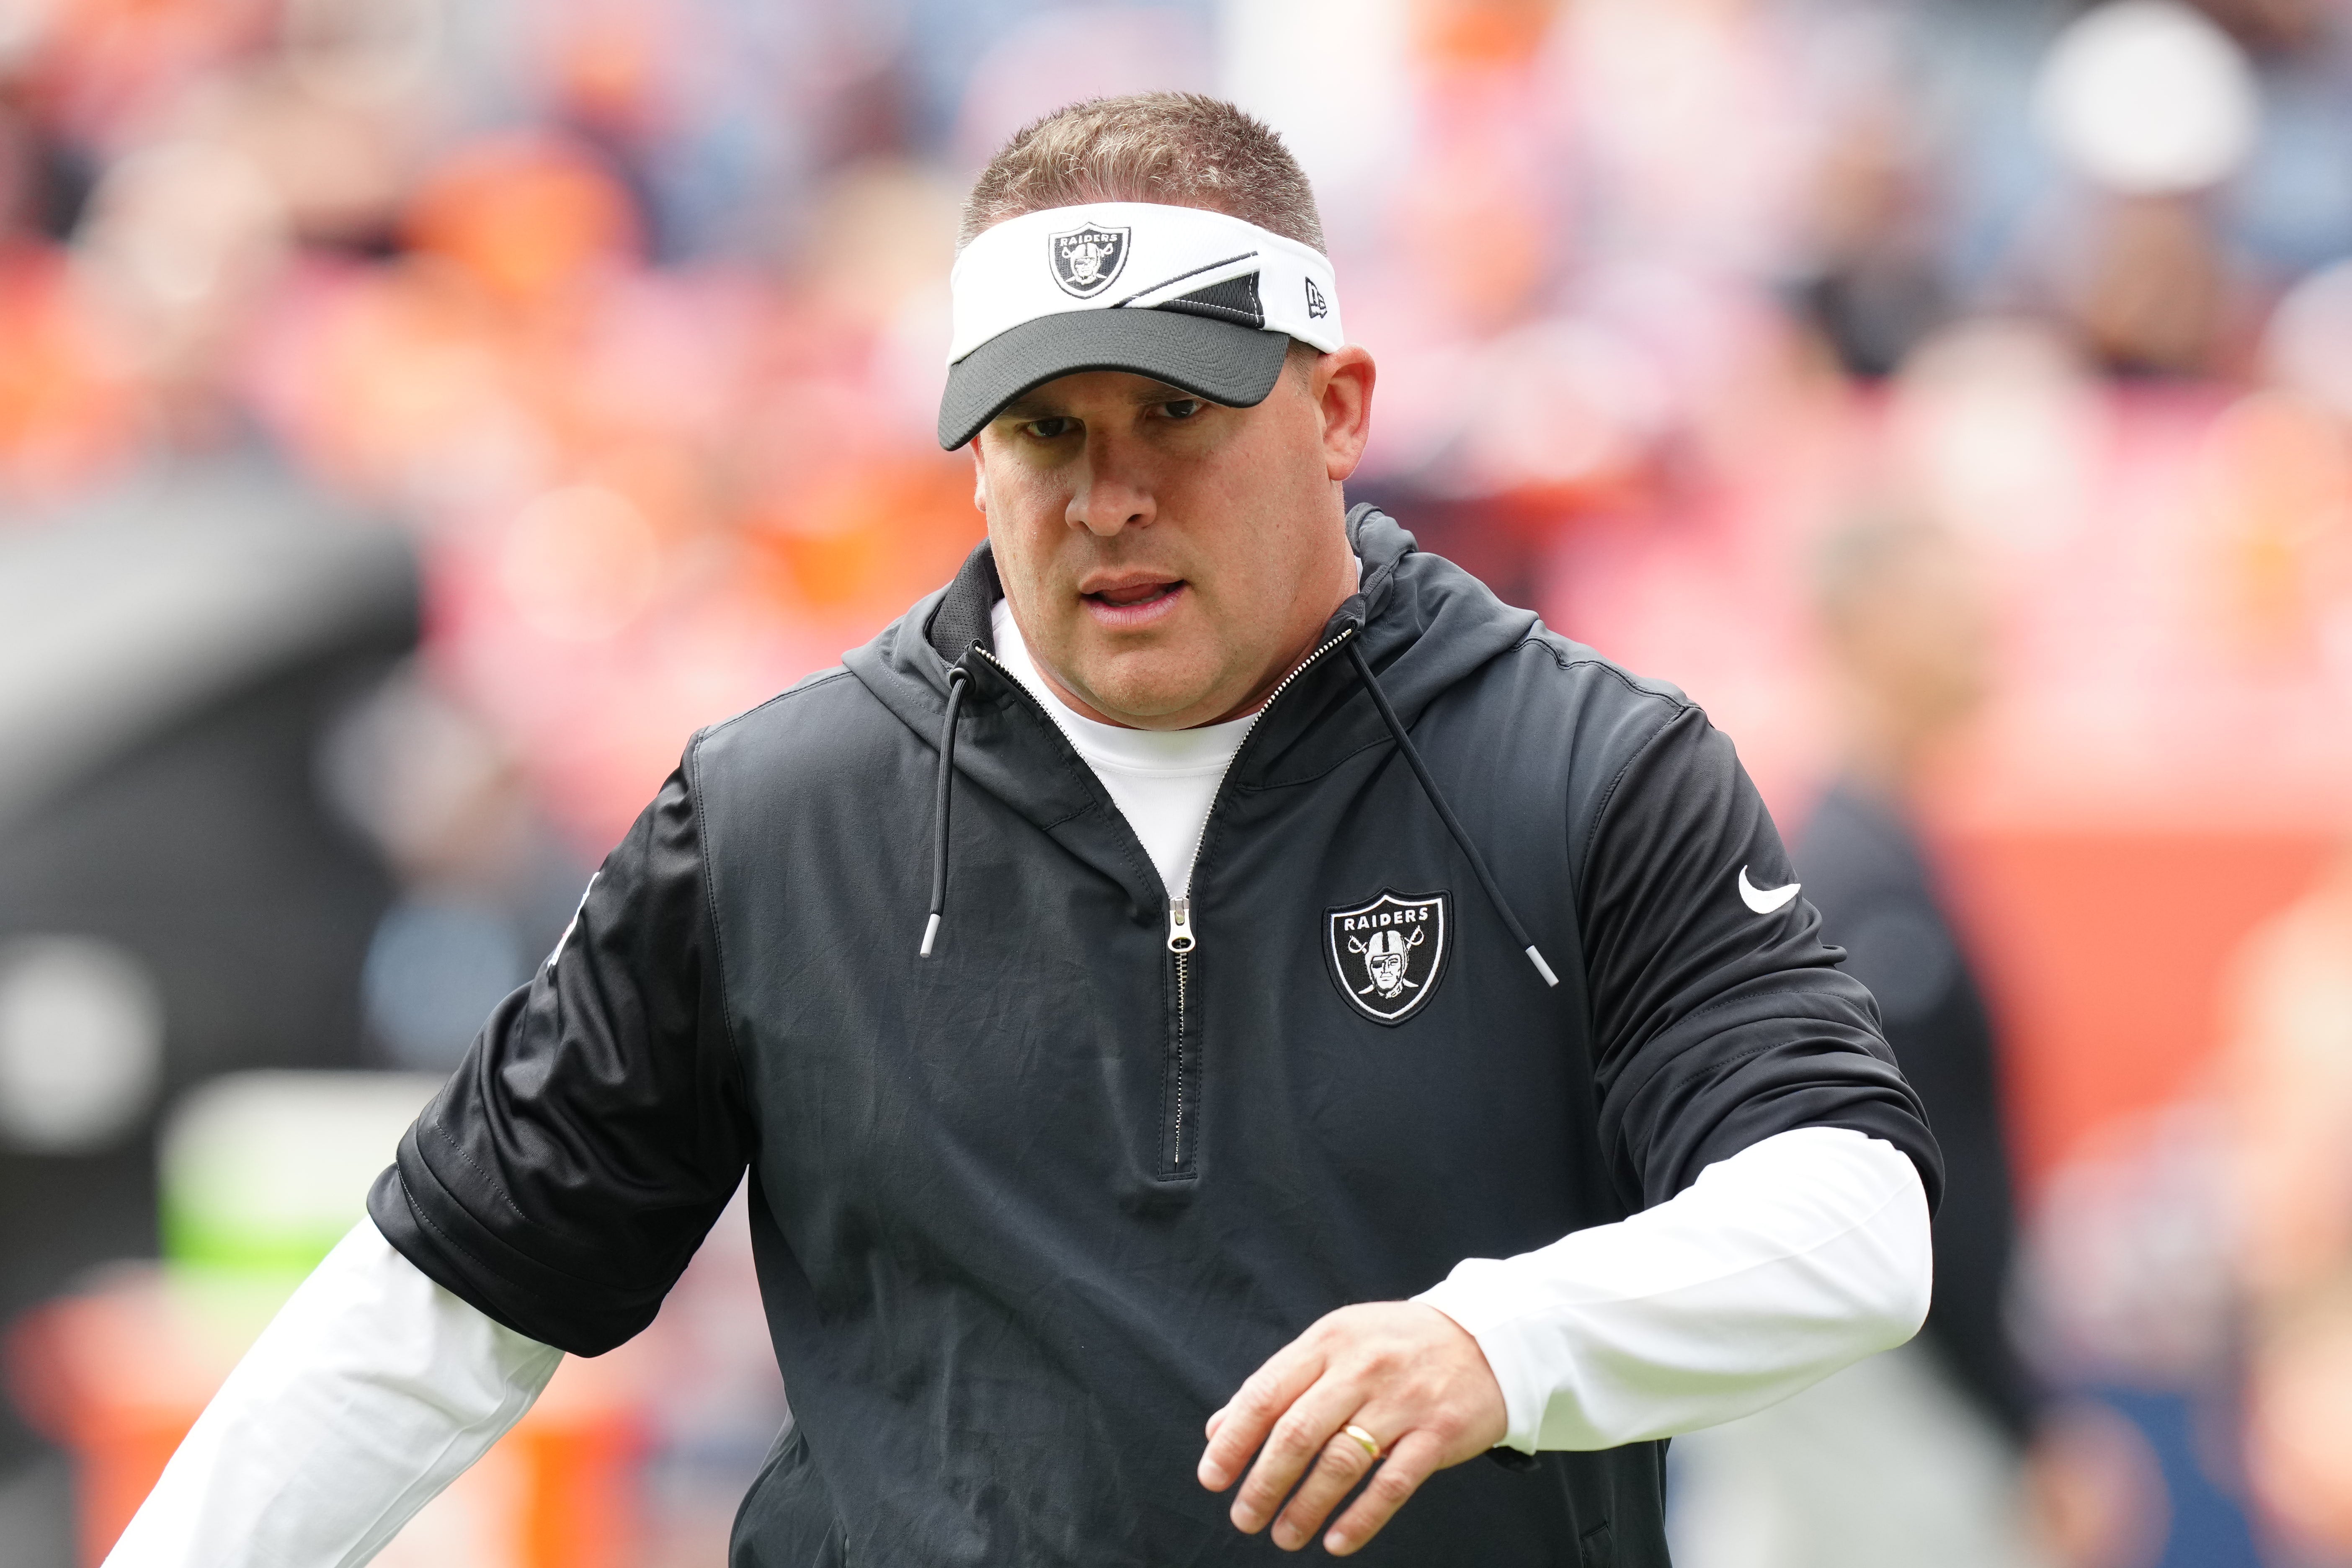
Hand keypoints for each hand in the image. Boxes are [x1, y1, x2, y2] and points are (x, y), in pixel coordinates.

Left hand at [1195, 1301, 1508, 1555]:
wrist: (1490, 1337)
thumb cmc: (1397, 1345)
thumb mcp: (1335, 1344)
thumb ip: (1279, 1383)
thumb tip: (1217, 1429)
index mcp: (1329, 1341)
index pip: (1267, 1392)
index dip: (1234, 1439)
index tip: (1212, 1477)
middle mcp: (1362, 1367)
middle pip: (1298, 1432)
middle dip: (1264, 1482)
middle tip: (1244, 1518)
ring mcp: (1402, 1400)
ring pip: (1341, 1462)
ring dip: (1305, 1506)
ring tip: (1284, 1536)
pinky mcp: (1438, 1432)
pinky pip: (1393, 1484)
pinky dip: (1361, 1518)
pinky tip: (1336, 1541)